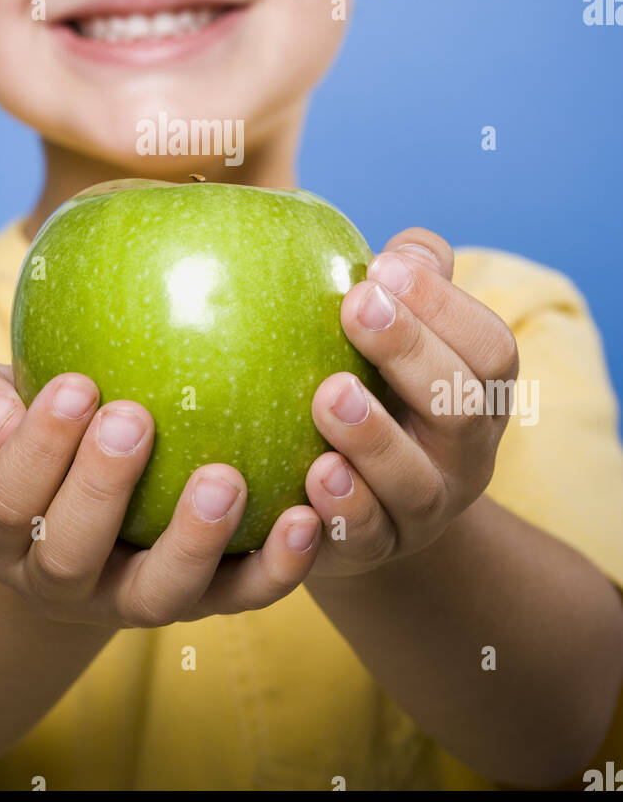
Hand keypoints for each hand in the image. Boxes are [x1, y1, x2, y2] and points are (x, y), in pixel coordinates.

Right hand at [0, 365, 322, 627]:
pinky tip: (307, 515)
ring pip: (159, 595)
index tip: (74, 384)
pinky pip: (241, 595)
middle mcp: (59, 582)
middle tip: (133, 418)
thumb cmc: (34, 433)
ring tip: (225, 478)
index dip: (35, 449)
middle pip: (68, 558)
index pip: (6, 502)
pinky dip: (277, 566)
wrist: (80, 512)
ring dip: (193, 541)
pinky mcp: (204, 601)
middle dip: (100, 490)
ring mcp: (133, 599)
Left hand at [303, 227, 518, 577]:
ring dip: (374, 438)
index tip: (382, 268)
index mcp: (479, 392)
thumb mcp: (397, 331)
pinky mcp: (375, 550)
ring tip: (328, 396)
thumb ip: (408, 282)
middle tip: (356, 307)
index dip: (443, 307)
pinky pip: (367, 539)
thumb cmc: (375, 384)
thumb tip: (404, 251)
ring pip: (415, 482)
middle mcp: (465, 454)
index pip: (489, 349)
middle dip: (412, 353)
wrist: (359, 498)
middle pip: (462, 408)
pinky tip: (312, 475)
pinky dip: (344, 510)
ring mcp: (424, 509)